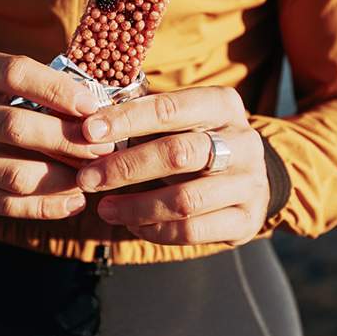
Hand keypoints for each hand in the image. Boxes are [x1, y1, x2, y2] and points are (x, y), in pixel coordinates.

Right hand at [0, 52, 114, 218]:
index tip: (93, 106)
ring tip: (92, 177)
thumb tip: (98, 111)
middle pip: (16, 128)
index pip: (15, 74)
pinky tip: (73, 201)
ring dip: (61, 178)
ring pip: (13, 173)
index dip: (58, 90)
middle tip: (104, 148)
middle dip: (68, 141)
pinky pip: (4, 205)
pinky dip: (44, 206)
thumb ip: (36, 87)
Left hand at [76, 87, 268, 245]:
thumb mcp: (180, 120)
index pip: (170, 108)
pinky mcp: (247, 220)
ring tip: (104, 208)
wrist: (249, 178)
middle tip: (87, 177)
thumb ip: (144, 119)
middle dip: (125, 167)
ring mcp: (249, 183)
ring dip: (136, 206)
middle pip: (178, 153)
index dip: (127, 119)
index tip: (89, 131)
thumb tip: (89, 126)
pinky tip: (134, 224)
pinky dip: (156, 230)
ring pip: (184, 199)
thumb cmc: (197, 140)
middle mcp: (243, 141)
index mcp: (223, 105)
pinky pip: (193, 231)